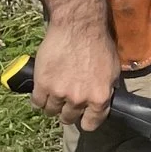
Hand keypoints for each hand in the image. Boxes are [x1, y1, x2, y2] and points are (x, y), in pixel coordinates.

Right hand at [31, 16, 121, 131]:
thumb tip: (104, 101)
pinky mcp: (42, 84)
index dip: (86, 120)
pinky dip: (39, 99)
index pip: (90, 124)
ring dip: (53, 105)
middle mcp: (79, 99)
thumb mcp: (113, 70)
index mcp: (99, 98)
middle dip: (68, 111)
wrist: (78, 27)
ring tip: (54, 94)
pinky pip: (37, 102)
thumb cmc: (98, 44)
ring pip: (51, 111)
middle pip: (68, 118)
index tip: (83, 116)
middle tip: (67, 100)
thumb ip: (107, 89)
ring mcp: (59, 93)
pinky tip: (42, 91)